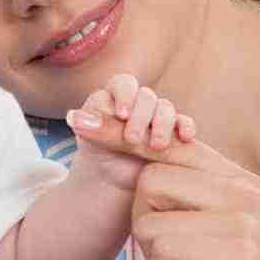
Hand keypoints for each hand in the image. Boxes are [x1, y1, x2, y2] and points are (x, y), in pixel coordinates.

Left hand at [64, 73, 196, 191]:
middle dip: (141, 116)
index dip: (124, 96)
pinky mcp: (174, 131)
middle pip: (147, 96)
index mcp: (116, 95)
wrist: (114, 176)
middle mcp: (139, 101)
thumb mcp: (92, 138)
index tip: (120, 115)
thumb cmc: (99, 151)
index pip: (124, 84)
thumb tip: (73, 116)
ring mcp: (158, 115)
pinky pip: (184, 123)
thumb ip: (89, 125)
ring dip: (162, 124)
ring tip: (155, 146)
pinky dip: (186, 127)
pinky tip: (185, 137)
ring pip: (166, 108)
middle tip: (132, 139)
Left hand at [129, 139, 259, 259]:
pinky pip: (162, 247)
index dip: (122, 136)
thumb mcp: (206, 239)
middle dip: (147, 226)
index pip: (171, 145)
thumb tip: (134, 153)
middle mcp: (249, 191)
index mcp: (242, 182)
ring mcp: (246, 220)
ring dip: (157, 257)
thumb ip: (185, 197)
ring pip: (150, 215)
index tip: (81, 119)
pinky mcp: (236, 254)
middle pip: (151, 179)